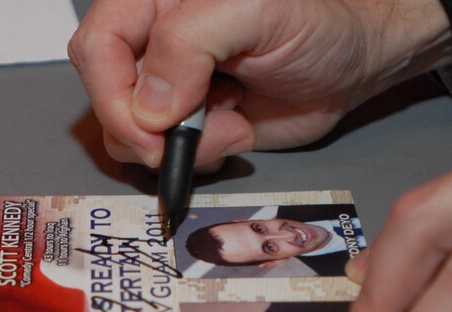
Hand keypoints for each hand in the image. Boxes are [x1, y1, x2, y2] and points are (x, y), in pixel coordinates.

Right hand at [68, 0, 451, 169]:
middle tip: (184, 142)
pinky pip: (166, 155)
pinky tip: (234, 130)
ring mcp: (170, 87)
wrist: (354, 64)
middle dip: (143, 130)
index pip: (98, 45)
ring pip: (129, 132)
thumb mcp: (256, 10)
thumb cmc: (317, 22)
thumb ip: (191, 42)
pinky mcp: (190, 123)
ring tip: (228, 124)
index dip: (111, 93)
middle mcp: (154, 42)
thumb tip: (149, 106)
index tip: (151, 129)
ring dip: (176, 146)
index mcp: (157, 2)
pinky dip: (197, 157)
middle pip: (105, 94)